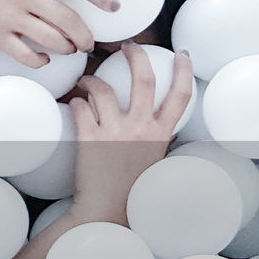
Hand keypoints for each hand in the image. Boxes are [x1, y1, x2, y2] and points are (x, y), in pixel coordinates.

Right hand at [0, 0, 118, 68]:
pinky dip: (41, 61)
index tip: (115, 6)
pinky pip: (27, 56)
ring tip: (70, 49)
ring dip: (67, 49)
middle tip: (90, 43)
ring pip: (51, 40)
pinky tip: (45, 59)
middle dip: (85, 36)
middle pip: (67, 20)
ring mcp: (10, 17)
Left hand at [68, 43, 194, 224]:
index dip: (183, 70)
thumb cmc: (132, 191)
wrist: (105, 211)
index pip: (180, 94)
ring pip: (103, 89)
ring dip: (92, 80)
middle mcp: (140, 128)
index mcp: (160, 134)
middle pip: (143, 78)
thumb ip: (156, 138)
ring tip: (87, 80)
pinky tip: (75, 104)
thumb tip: (155, 120)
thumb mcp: (154, 161)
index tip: (181, 53)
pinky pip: (80, 107)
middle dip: (136, 55)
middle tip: (128, 47)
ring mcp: (114, 131)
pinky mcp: (89, 137)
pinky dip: (76, 102)